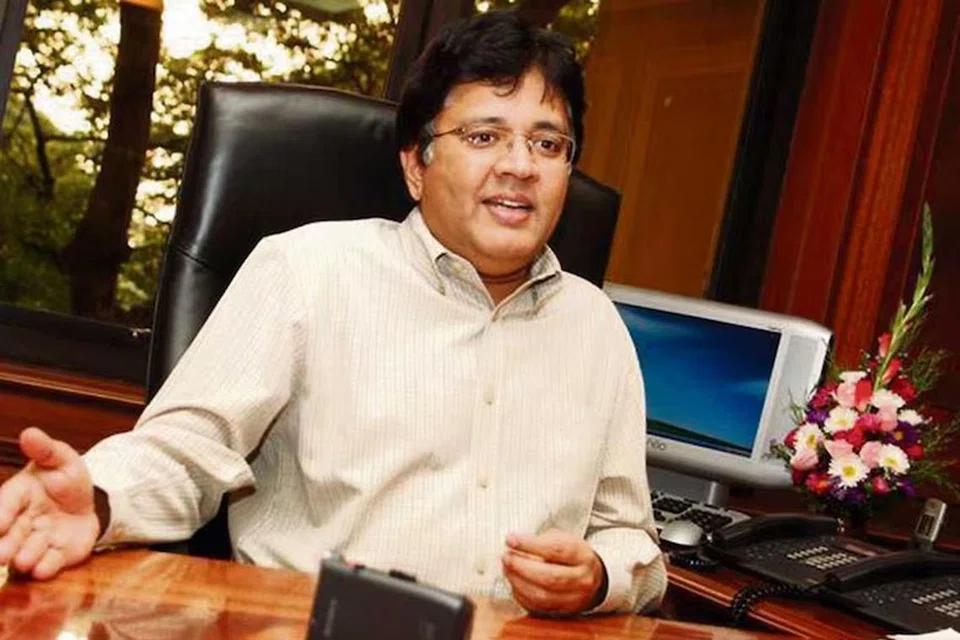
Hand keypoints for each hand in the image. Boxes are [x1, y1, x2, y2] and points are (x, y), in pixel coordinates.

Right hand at [0, 427, 99, 578]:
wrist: (91, 500)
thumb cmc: (66, 477)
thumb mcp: (61, 459)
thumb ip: (45, 450)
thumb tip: (30, 433)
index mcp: (18, 495)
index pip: (6, 504)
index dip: (1, 514)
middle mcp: (22, 522)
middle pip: (10, 535)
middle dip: (5, 545)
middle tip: (1, 555)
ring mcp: (38, 540)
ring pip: (28, 551)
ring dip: (26, 557)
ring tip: (24, 561)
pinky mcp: (56, 555)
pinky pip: (50, 563)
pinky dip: (47, 567)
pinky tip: (42, 571)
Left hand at [501, 529, 605, 615]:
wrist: (591, 578)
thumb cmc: (571, 555)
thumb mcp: (563, 539)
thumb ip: (542, 541)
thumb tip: (515, 544)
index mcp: (582, 557)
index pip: (557, 550)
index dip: (531, 545)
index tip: (511, 539)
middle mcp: (582, 580)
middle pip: (549, 577)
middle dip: (521, 566)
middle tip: (506, 556)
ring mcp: (573, 600)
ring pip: (542, 596)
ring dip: (518, 582)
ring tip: (507, 568)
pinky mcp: (561, 613)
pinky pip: (537, 607)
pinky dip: (521, 594)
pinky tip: (514, 582)